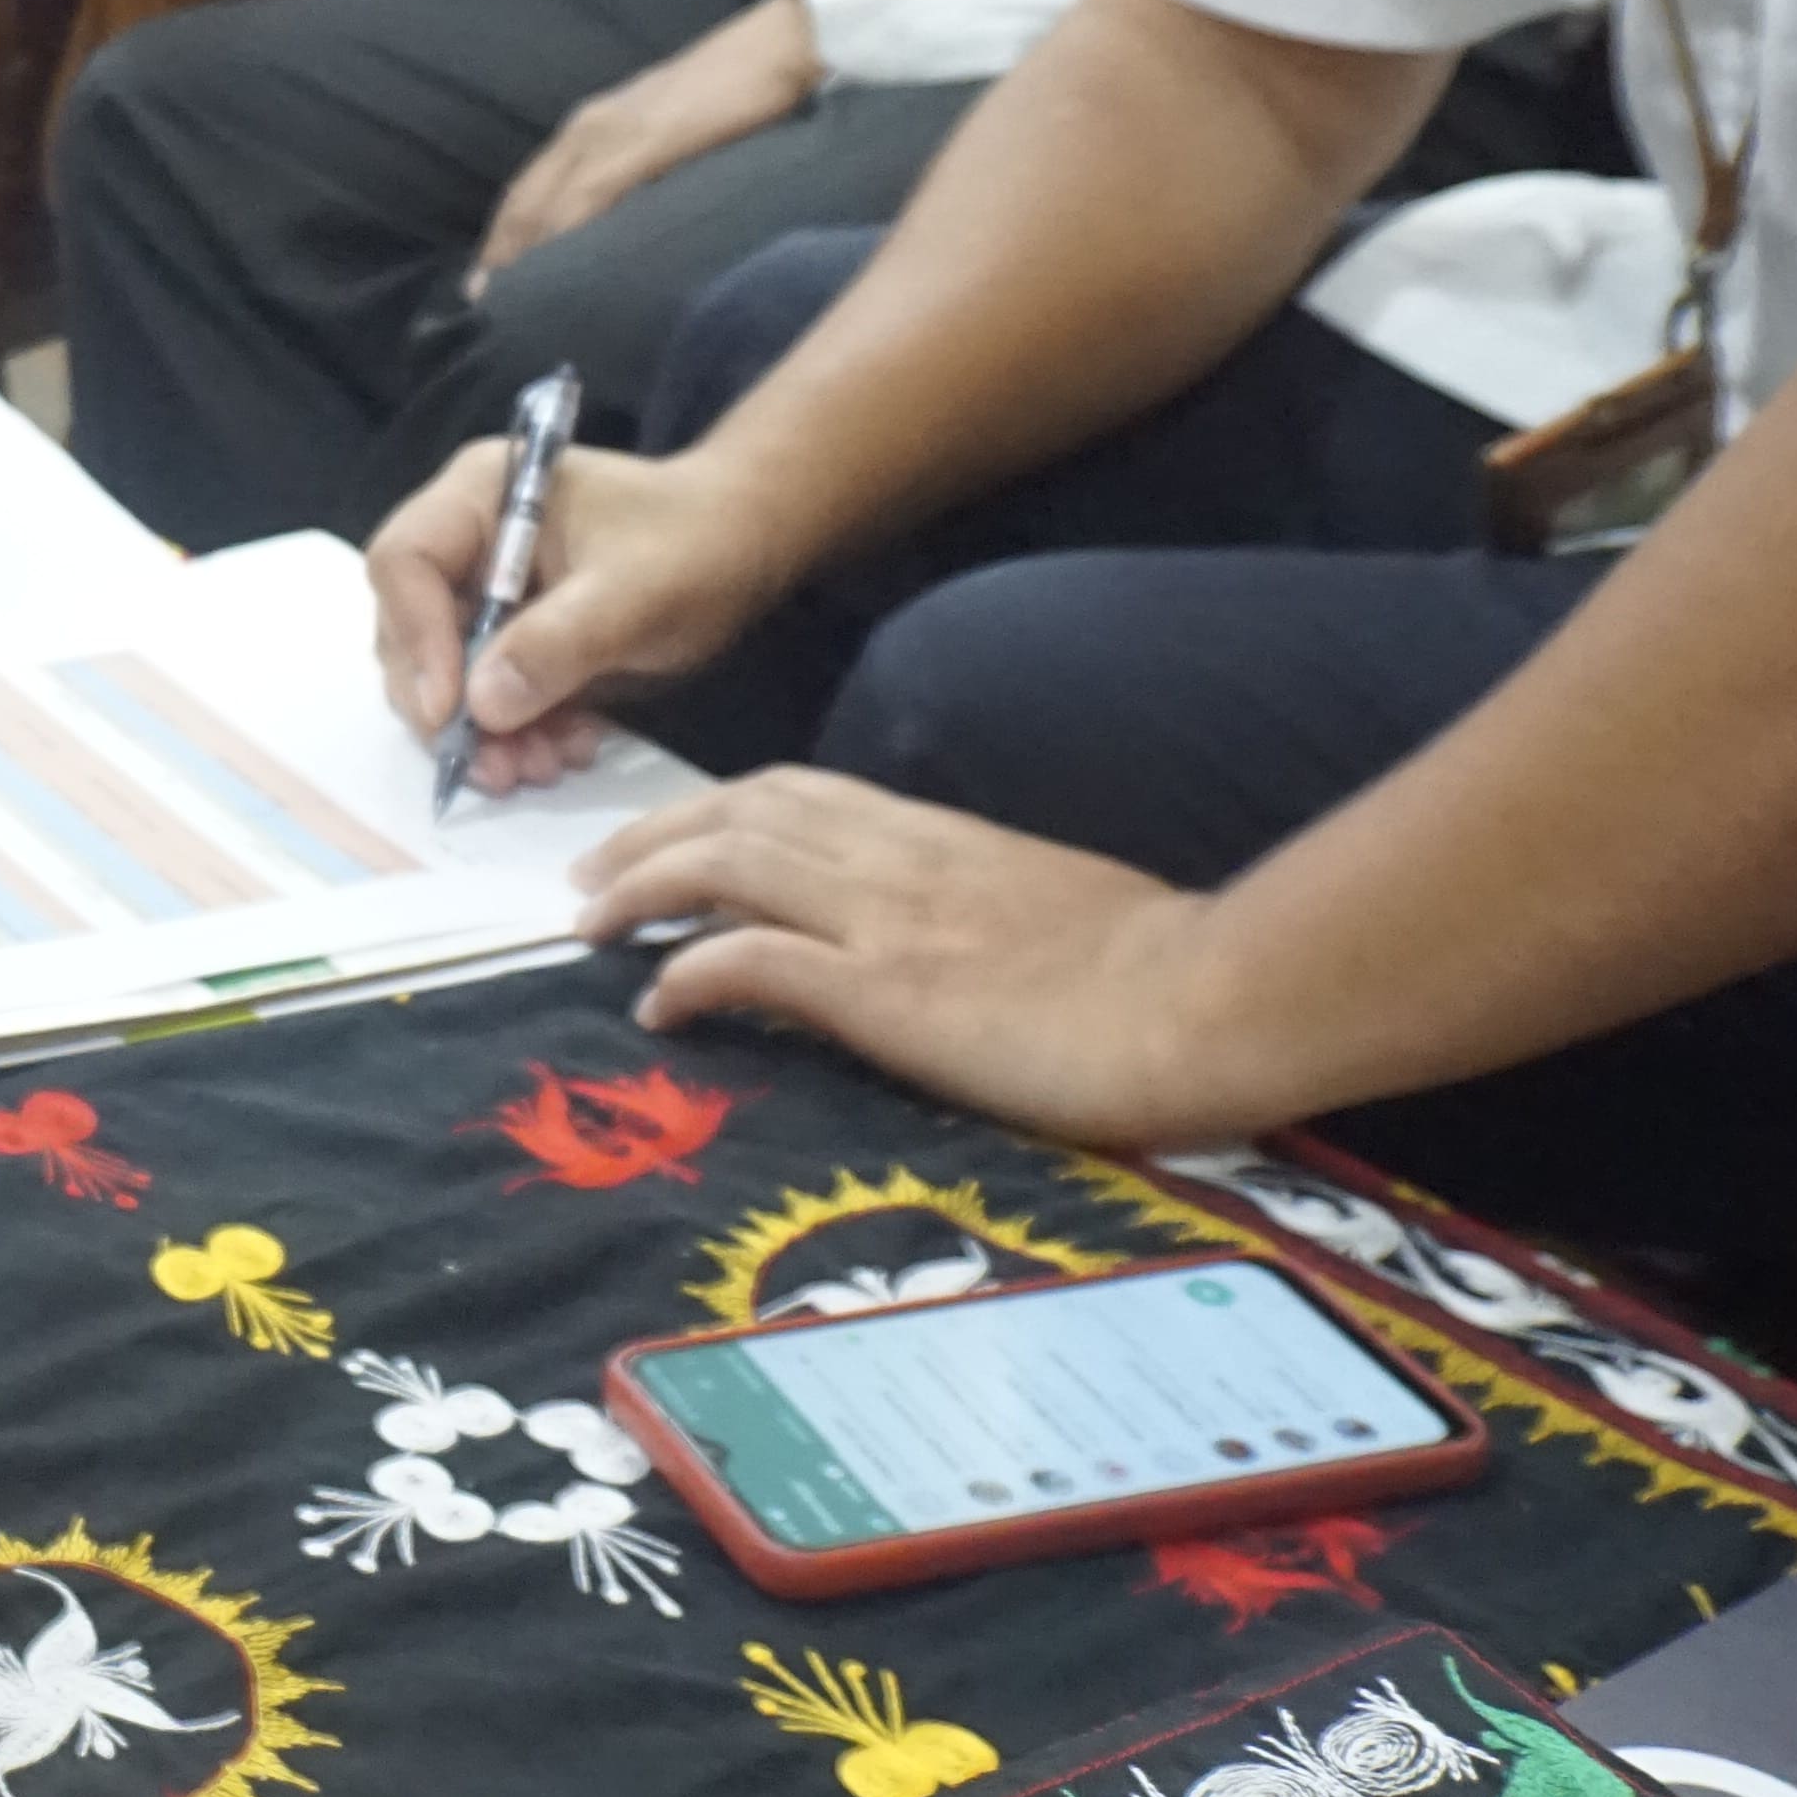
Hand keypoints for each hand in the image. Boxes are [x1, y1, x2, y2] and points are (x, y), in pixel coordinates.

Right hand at [368, 440, 800, 792]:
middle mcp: (467, 542)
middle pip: (408, 629)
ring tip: (543, 768)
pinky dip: (518, 734)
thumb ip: (559, 642)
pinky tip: (568, 750)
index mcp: (480, 496)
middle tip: (497, 767)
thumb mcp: (637, 592)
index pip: (405, 562)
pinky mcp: (512, 639)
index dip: (416, 638)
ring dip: (485, 734)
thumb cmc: (696, 543)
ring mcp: (485, 593)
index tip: (454, 713)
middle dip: (450, 707)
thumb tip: (481, 707)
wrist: (747, 545)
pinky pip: (488, 697)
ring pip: (444, 676)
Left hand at [476, 0, 822, 278]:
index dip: (502, 236)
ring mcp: (611, 133)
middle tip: (481, 307)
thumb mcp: (665, 133)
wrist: (776, 47)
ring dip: (522, 253)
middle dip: (499, 254)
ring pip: (546, 202)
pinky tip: (557, 268)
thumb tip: (625, 220)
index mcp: (590, 125)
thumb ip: (636, 168)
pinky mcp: (644, 142)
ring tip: (508, 302)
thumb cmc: (732, 91)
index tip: (488, 282)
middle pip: (524, 200)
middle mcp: (587, 127)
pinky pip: (590, 196)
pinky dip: (564, 234)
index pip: (529, 188)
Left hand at [562, 767, 1259, 1149]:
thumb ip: (975, 903)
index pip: (797, 794)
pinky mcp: (886, 989)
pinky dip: (689, 971)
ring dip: (642, 889)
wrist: (1209, 997)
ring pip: (725, 864)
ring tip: (588, 927)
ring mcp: (886, 919)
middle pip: (738, 814)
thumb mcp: (1047, 908)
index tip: (664, 840)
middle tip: (587, 880)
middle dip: (649, 838)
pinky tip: (656, 1002)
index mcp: (937, 835)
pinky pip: (752, 959)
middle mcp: (897, 857)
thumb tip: (934, 938)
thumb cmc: (1156, 969)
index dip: (713, 810)